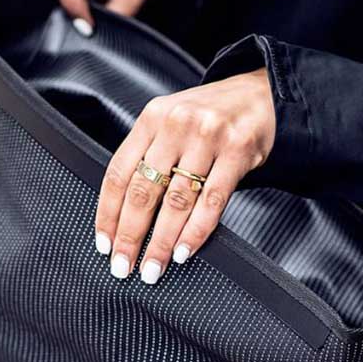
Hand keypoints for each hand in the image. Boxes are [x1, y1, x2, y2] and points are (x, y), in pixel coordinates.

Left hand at [94, 69, 276, 282]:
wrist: (258, 93)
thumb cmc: (208, 116)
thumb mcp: (169, 123)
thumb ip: (147, 156)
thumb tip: (123, 215)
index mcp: (151, 119)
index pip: (118, 174)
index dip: (107, 214)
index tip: (104, 244)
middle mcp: (175, 125)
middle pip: (144, 191)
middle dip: (130, 236)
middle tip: (122, 266)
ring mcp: (207, 137)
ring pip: (176, 201)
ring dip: (161, 242)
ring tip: (152, 268)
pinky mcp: (237, 152)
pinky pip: (212, 201)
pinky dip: (195, 232)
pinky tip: (183, 251)